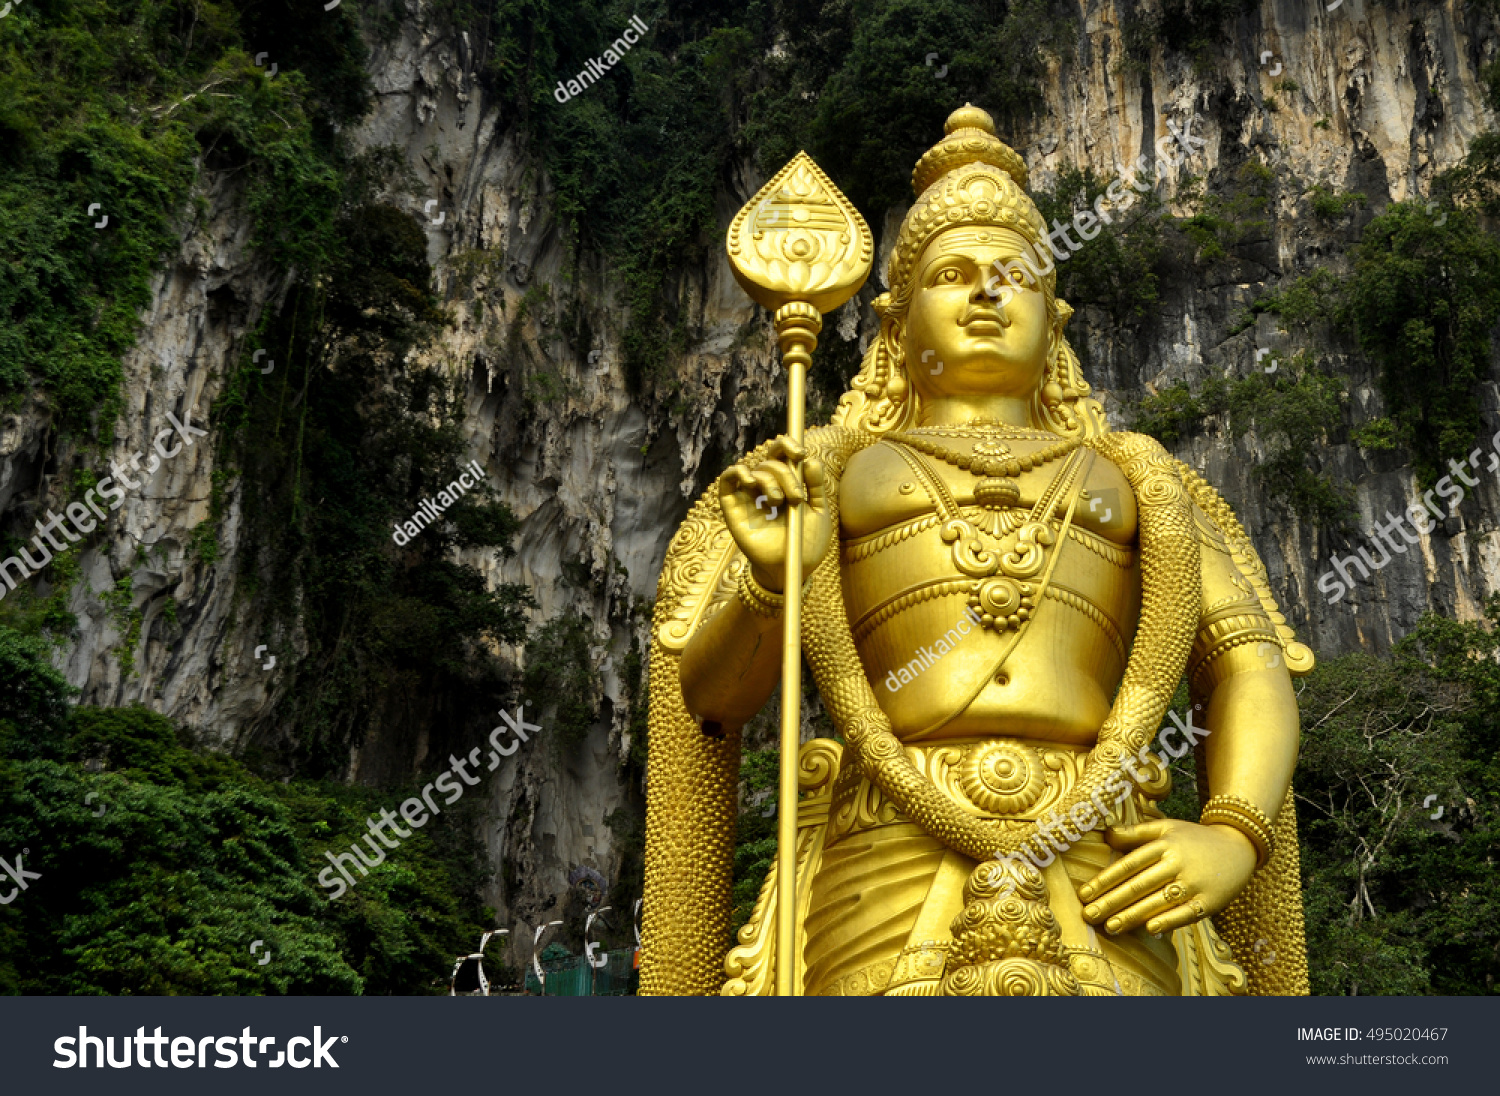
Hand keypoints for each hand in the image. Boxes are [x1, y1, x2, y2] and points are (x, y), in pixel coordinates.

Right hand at [717, 437, 832, 592]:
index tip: (800, 453)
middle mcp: (766, 488)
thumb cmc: (807, 543)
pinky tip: (750, 480)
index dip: (787, 446)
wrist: (793, 568)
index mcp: (786, 485)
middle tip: (795, 497)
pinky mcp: (733, 509)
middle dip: (786, 474)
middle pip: (770, 463)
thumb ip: (815, 486)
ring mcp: (749, 498)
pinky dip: (736, 473)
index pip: (781, 455)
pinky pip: (727, 482)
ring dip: (769, 480)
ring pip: (754, 471)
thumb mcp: (819, 512)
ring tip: (779, 502)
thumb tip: (810, 460)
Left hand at [1077, 819, 1256, 935]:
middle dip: (1111, 901)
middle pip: (1139, 885)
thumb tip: (1105, 834)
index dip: (1105, 879)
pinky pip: (1187, 913)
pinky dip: (1170, 921)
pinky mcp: (1211, 901)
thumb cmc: (1194, 838)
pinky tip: (1150, 929)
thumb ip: (1136, 832)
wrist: (1240, 847)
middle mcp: (1177, 863)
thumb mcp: (1166, 828)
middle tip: (1088, 915)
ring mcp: (1195, 883)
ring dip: (1133, 915)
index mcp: (1164, 845)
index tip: (1084, 894)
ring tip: (1110, 926)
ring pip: (1159, 901)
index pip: (1129, 864)